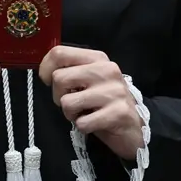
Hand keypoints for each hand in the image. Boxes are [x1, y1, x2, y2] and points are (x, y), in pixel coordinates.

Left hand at [39, 45, 143, 160]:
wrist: (135, 127)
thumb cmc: (105, 102)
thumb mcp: (90, 80)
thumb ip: (71, 70)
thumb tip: (45, 72)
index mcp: (97, 58)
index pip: (59, 53)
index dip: (45, 68)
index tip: (47, 81)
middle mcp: (107, 70)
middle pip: (59, 78)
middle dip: (58, 96)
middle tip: (71, 104)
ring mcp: (114, 91)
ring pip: (67, 102)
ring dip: (70, 114)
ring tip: (84, 114)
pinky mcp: (118, 113)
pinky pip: (82, 123)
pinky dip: (83, 127)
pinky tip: (94, 123)